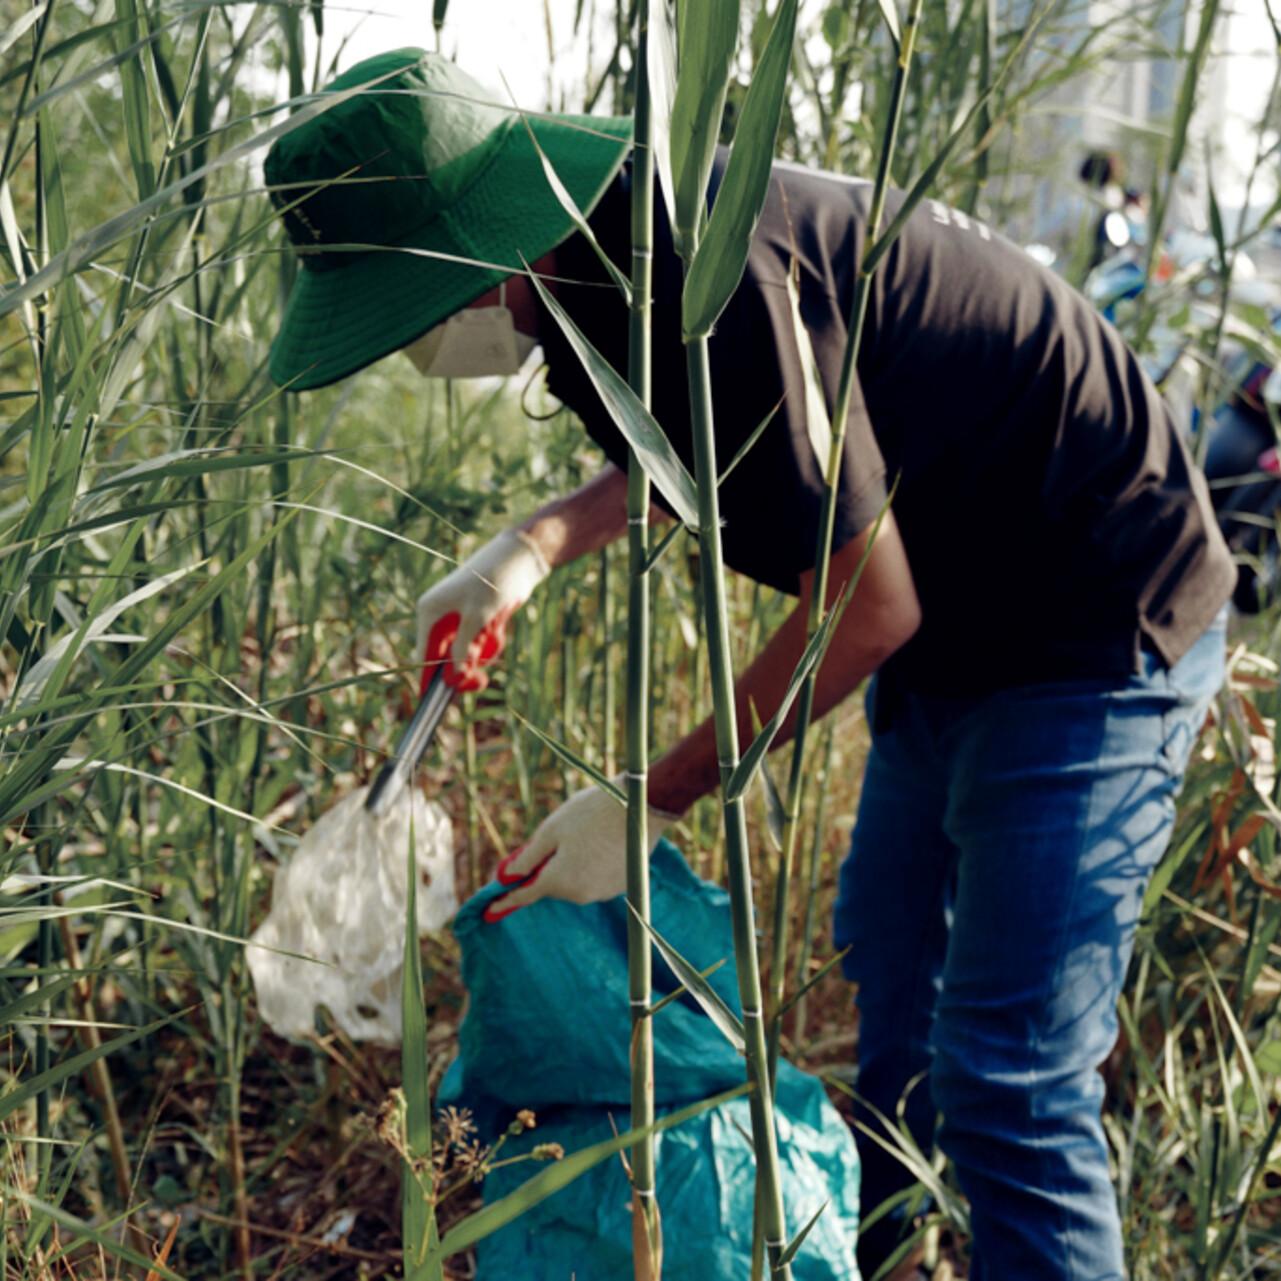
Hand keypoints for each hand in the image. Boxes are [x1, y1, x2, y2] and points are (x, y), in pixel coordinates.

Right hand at [416, 528, 549, 691]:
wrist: (519, 561)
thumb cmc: (494, 582)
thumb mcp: (478, 617)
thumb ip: (465, 649)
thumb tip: (454, 678)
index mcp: (430, 613)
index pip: (424, 655)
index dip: (429, 680)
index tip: (431, 706)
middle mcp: (440, 618)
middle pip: (447, 661)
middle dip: (468, 666)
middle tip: (482, 681)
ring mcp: (459, 621)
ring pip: (468, 655)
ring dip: (484, 650)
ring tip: (495, 628)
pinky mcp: (477, 622)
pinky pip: (481, 646)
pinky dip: (492, 642)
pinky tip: (500, 624)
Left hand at [483, 782, 678, 921]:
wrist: (641, 807)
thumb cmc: (591, 814)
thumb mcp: (552, 830)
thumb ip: (527, 858)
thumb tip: (506, 877)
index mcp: (558, 881)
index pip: (524, 895)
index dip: (505, 901)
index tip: (489, 911)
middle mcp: (580, 895)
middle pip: (552, 885)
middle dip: (548, 867)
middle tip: (556, 838)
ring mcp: (603, 892)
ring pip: (576, 881)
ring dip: (573, 864)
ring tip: (587, 832)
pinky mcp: (621, 886)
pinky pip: (596, 879)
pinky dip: (592, 865)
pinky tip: (602, 840)